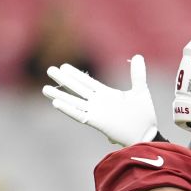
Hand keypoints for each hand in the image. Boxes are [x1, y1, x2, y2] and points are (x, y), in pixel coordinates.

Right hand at [42, 57, 157, 145]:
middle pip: (77, 89)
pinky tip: (56, 103)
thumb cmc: (144, 115)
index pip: (87, 82)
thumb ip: (137, 74)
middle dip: (64, 80)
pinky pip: (79, 115)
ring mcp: (96, 112)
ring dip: (60, 95)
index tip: (63, 66)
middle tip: (50, 70)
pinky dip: (68, 109)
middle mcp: (98, 102)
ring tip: (44, 88)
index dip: (75, 74)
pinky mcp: (97, 122)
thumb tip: (138, 56)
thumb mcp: (140, 91)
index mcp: (106, 94)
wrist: (146, 134)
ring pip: (74, 101)